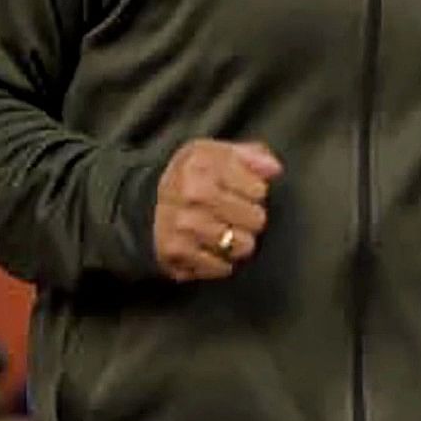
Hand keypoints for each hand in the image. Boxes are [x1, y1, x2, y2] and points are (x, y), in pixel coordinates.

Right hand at [156, 139, 281, 282]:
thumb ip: (251, 155)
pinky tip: (209, 247)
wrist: (147, 205)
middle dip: (249, 218)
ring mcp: (184, 224)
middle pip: (256, 219)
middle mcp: (193, 193)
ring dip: (237, 242)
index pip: (259, 190)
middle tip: (231, 214)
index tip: (239, 191)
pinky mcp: (178, 253)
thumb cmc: (192, 179)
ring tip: (222, 231)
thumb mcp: (218, 154)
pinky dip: (220, 262)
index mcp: (204, 163)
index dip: (254, 192)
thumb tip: (274, 169)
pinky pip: (223, 267)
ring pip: (243, 246)